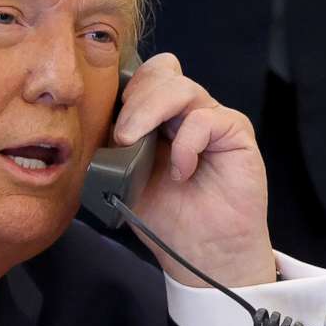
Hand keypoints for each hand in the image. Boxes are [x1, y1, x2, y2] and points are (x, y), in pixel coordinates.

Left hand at [108, 52, 276, 289]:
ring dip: (150, 112)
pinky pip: (205, 118)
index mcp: (159, 117)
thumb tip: (91, 123)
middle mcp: (185, 112)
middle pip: (160, 73)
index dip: (125, 88)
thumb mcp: (125, 179)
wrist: (204, 252)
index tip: (108, 120)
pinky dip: (186, 144)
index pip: (144, 76)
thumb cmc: (168, 218)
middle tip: (122, 136)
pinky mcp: (235, 131)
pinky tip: (181, 172)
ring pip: (180, 88)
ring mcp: (211, 119)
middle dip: (134, 100)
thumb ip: (113, 147)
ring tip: (136, 144)